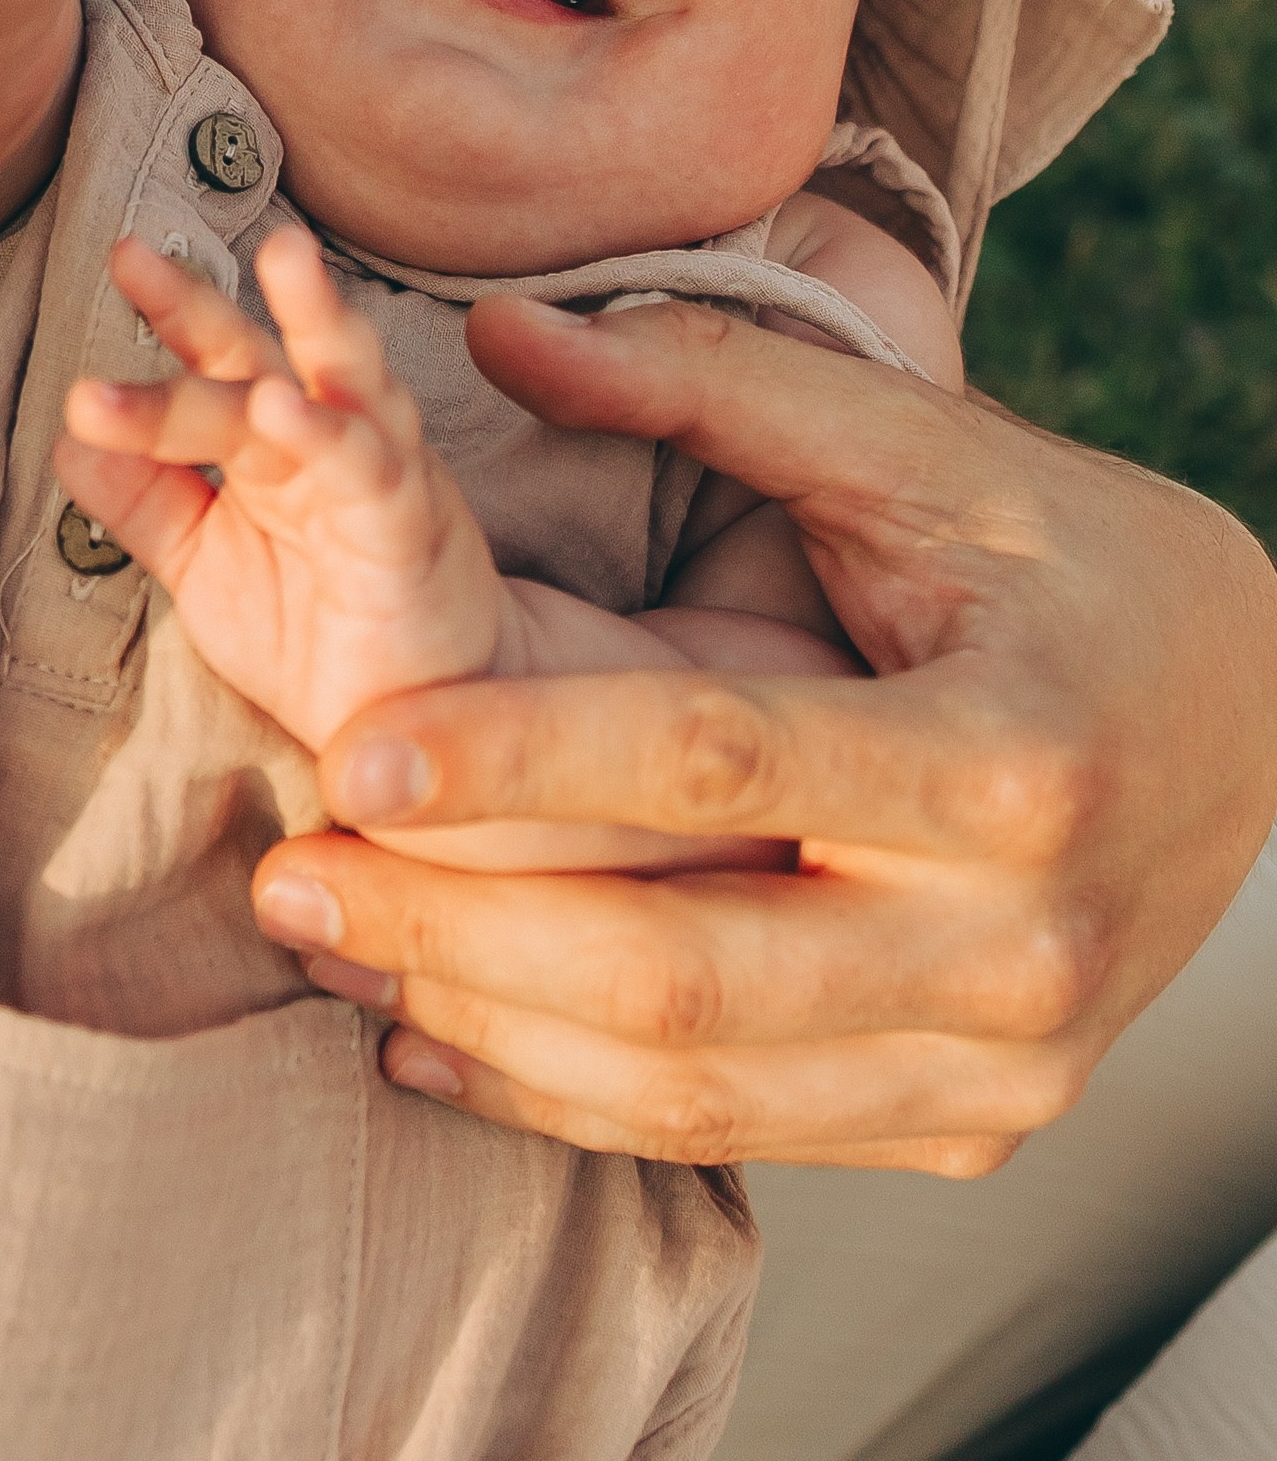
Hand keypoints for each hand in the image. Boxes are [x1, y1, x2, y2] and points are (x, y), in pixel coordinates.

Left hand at [58, 228, 506, 751]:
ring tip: (278, 254)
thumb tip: (64, 440)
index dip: (169, 311)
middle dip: (199, 303)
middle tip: (131, 256)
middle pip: (257, 353)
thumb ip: (144, 503)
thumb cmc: (313, 628)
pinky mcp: (409, 526)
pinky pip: (371, 469)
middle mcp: (325, 434)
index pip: (213, 361)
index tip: (118, 260)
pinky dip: (326, 434)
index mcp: (271, 438)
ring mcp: (377, 470)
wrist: (416, 720)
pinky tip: (283, 407)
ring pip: (338, 378)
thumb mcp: (204, 565)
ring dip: (313, 314)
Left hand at [245, 295, 1276, 1169]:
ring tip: (325, 950)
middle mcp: (1012, 936)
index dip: (527, 763)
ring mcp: (1001, 1058)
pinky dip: (572, 1103)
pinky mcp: (972, 1122)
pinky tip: (433, 1039)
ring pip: (698, 1086)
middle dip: (460, 931)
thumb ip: (713, 382)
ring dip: (487, 1029)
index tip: (354, 749)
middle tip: (285, 874)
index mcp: (1006, 751)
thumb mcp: (927, 449)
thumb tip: (502, 329)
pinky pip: (742, 1135)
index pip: (721, 761)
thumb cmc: (1076, 563)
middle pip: (687, 969)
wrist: (1267, 727)